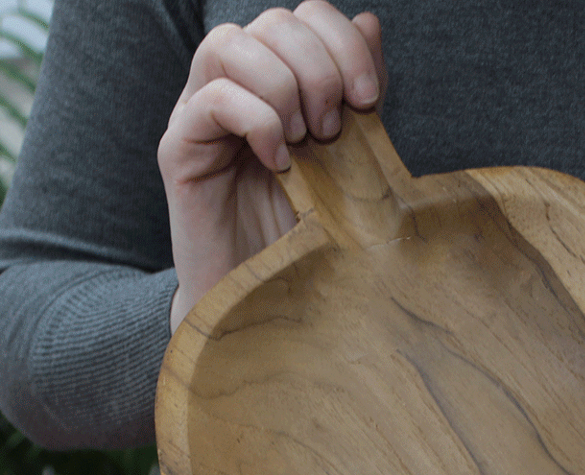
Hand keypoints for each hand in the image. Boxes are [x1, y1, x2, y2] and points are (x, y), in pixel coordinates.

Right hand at [157, 2, 386, 332]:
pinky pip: (211, 99)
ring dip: (281, 89)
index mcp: (281, 84)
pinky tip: (278, 163)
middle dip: (317, 69)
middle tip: (332, 131)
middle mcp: (236, 88)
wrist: (263, 301)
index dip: (343, 42)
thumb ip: (358, 97)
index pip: (306, 16)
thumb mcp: (349, 161)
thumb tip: (370, 23)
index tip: (368, 100)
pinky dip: (255, 121)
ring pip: (229, 44)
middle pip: (272, 22)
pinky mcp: (180, 149)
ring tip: (302, 143)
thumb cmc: (306, 236)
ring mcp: (202, 114)